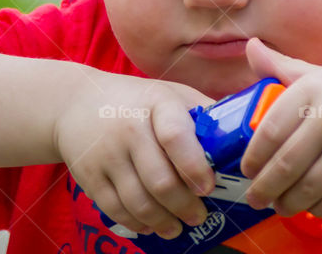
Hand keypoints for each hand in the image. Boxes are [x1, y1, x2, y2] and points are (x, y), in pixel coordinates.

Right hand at [53, 72, 215, 238]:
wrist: (75, 101)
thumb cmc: (137, 101)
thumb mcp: (169, 94)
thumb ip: (202, 114)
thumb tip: (245, 136)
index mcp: (156, 104)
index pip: (175, 137)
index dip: (194, 167)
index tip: (208, 187)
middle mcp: (128, 128)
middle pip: (160, 180)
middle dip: (185, 206)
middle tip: (199, 215)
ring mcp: (105, 153)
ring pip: (139, 201)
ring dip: (164, 221)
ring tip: (177, 226)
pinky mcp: (88, 174)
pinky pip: (116, 209)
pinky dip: (138, 223)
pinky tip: (151, 225)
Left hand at [239, 38, 321, 217]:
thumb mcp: (320, 73)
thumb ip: (282, 66)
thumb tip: (250, 46)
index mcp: (312, 90)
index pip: (271, 130)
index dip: (254, 156)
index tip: (246, 169)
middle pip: (286, 164)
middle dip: (265, 188)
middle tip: (255, 198)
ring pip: (309, 187)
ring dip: (289, 203)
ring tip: (280, 205)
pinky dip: (317, 208)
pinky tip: (309, 206)